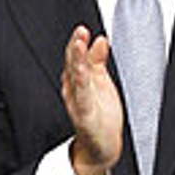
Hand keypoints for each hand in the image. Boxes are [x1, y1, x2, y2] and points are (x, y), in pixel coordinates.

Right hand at [61, 25, 122, 174]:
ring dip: (77, 63)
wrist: (101, 145)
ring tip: (79, 47)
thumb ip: (98, 61)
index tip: (82, 29)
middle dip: (75, 49)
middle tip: (80, 33)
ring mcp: (78, 103)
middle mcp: (74, 91)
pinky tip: (82, 76)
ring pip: (76, 80)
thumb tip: (100, 39)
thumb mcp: (100, 81)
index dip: (78, 43)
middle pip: (73, 65)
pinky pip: (82, 101)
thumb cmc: (100, 112)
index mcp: (77, 80)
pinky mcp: (84, 117)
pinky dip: (82, 88)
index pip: (76, 58)